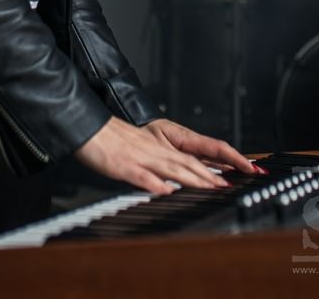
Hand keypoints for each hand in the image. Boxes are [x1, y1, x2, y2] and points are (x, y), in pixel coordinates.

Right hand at [73, 115, 264, 194]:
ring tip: (210, 187)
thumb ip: (155, 166)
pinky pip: (141, 175)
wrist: (89, 128)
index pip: (191, 158)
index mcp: (158, 147)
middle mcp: (154, 151)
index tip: (229, 178)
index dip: (211, 167)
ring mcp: (140, 158)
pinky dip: (154, 183)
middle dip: (209, 176)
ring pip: (171, 167)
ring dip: (192, 178)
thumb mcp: (137, 152)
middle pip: (186, 163)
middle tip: (229, 187)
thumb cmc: (110, 142)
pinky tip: (165, 190)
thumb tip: (170, 183)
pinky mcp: (124, 166)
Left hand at [142, 118, 262, 176]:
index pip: (217, 149)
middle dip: (239, 164)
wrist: (133, 127)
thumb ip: (168, 167)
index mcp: (187, 139)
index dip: (235, 159)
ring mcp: (190, 148)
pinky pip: (206, 161)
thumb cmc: (142, 135)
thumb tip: (178, 183)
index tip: (250, 168)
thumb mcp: (153, 151)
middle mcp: (192, 144)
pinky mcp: (185, 153)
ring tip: (248, 176)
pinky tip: (226, 176)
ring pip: (215, 158)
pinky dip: (218, 167)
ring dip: (231, 167)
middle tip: (258, 175)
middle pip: (221, 154)